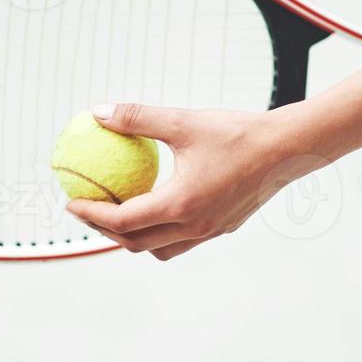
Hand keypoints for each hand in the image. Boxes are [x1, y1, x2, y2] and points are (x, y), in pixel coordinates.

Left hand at [65, 104, 302, 260]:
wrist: (290, 149)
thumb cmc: (238, 132)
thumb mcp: (183, 121)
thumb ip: (138, 118)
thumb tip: (100, 112)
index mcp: (180, 205)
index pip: (121, 221)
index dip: (91, 214)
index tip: (71, 202)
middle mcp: (193, 227)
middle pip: (135, 243)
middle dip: (104, 231)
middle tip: (87, 208)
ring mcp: (210, 231)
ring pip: (160, 249)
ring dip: (133, 238)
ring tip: (117, 214)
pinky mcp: (223, 227)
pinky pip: (181, 241)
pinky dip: (160, 232)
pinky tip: (155, 207)